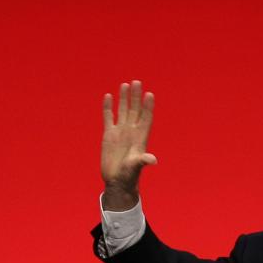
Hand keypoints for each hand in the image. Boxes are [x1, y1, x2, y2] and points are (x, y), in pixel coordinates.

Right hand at [101, 80, 155, 209]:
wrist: (117, 181)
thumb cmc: (129, 176)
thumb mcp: (135, 167)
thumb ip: (142, 161)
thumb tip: (153, 160)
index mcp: (140, 137)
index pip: (145, 118)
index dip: (148, 106)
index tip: (149, 94)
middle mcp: (131, 132)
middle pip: (135, 110)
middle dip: (136, 96)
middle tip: (137, 82)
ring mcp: (120, 132)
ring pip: (123, 110)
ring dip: (124, 98)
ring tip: (125, 84)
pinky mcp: (109, 135)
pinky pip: (109, 117)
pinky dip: (108, 107)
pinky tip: (108, 96)